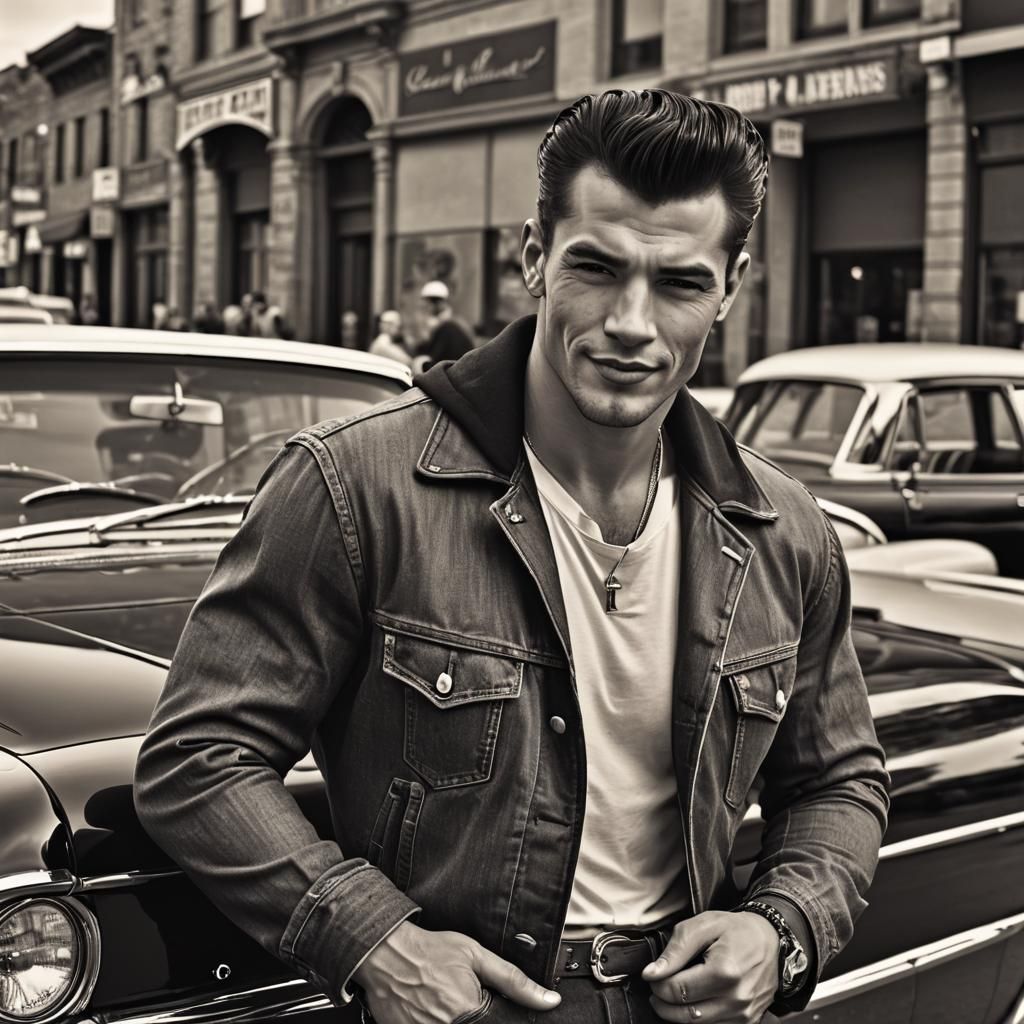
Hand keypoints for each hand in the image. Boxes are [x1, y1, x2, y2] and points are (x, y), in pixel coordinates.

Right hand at [353, 920, 560, 1023]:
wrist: (385, 954)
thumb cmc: (429, 951)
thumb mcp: (476, 956)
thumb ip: (514, 981)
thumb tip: (548, 999)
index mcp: (469, 1012)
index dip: (494, 1015)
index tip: (479, 1002)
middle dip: (473, 1014)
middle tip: (456, 997)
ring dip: (454, 1016)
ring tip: (441, 1000)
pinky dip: (435, 1020)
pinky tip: (431, 1008)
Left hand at [641, 911, 779, 1022]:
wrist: (771, 940)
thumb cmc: (736, 930)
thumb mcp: (703, 926)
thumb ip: (675, 950)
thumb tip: (651, 973)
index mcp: (724, 972)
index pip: (677, 990)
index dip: (657, 985)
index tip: (651, 976)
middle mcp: (736, 999)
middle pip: (685, 1014)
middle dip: (663, 1003)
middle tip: (656, 988)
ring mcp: (744, 1015)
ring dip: (678, 1013)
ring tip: (672, 993)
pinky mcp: (748, 1022)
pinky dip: (698, 1017)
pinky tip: (693, 1000)